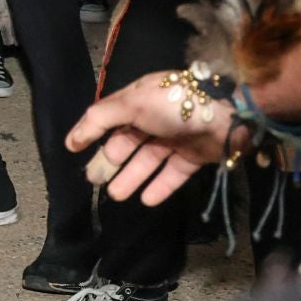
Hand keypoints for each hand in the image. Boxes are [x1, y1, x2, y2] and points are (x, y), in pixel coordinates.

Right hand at [67, 72, 233, 204]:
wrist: (229, 113)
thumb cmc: (174, 104)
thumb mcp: (131, 104)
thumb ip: (99, 120)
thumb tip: (71, 141)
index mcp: (140, 100)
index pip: (109, 118)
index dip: (92, 134)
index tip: (74, 151)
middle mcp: (156, 119)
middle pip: (127, 142)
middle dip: (111, 161)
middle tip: (95, 181)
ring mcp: (176, 138)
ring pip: (148, 161)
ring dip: (131, 177)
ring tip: (116, 195)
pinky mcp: (195, 157)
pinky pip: (173, 174)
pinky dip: (160, 186)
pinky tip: (146, 200)